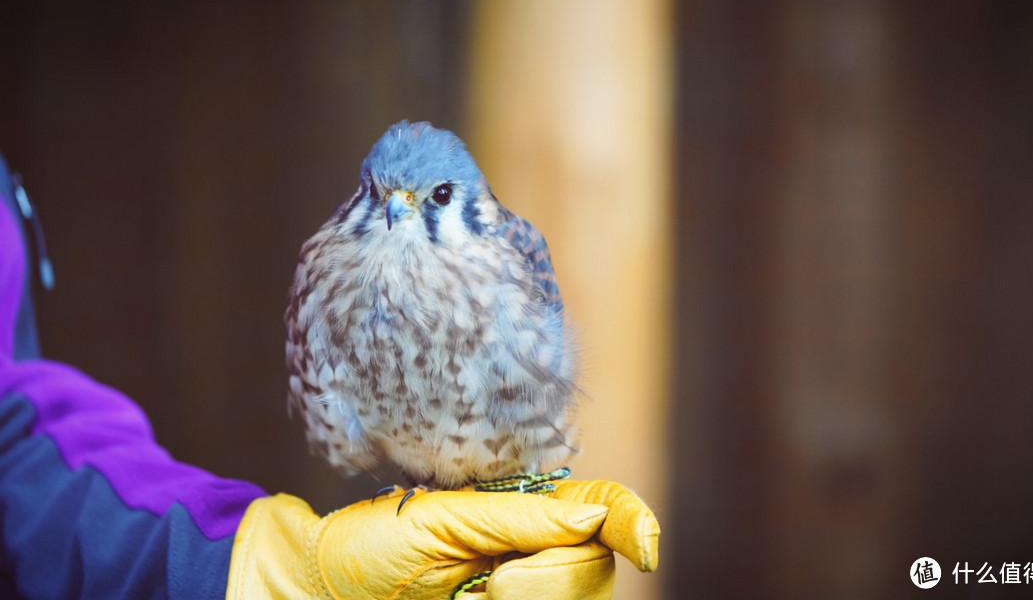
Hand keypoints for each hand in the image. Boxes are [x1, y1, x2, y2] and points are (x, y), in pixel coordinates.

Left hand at [226, 482, 658, 599]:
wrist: (319, 591)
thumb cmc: (369, 546)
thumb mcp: (442, 520)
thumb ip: (521, 517)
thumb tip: (599, 512)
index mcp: (524, 511)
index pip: (603, 509)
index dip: (634, 523)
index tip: (645, 546)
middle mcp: (534, 551)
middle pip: (594, 569)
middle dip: (552, 580)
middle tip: (491, 584)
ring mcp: (523, 590)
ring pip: (577, 598)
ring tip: (475, 597)